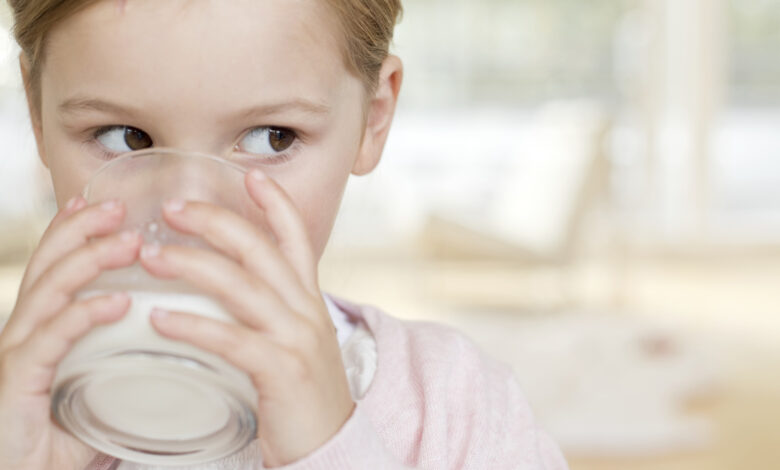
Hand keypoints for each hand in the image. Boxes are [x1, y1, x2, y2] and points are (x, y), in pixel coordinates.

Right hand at [0, 198, 141, 469]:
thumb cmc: (62, 445)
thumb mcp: (99, 392)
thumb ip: (124, 365)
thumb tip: (175, 345)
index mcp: (40, 333)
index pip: (55, 270)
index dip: (74, 232)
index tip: (105, 203)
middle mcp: (23, 336)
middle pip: (49, 268)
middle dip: (82, 231)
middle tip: (120, 207)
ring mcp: (16, 358)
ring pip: (48, 293)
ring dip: (89, 262)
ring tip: (129, 243)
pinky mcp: (16, 385)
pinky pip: (49, 342)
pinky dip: (82, 316)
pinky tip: (117, 302)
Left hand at [139, 169, 354, 466]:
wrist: (331, 446)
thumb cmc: (301, 393)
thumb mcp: (295, 339)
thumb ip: (270, 309)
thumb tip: (226, 287)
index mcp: (308, 298)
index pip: (296, 237)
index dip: (274, 203)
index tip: (248, 175)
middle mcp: (306, 309)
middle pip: (260, 249)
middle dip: (215, 222)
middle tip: (171, 209)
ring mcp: (297, 337)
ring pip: (242, 285)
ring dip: (192, 265)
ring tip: (149, 258)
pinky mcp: (283, 369)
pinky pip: (231, 338)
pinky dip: (192, 325)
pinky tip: (159, 319)